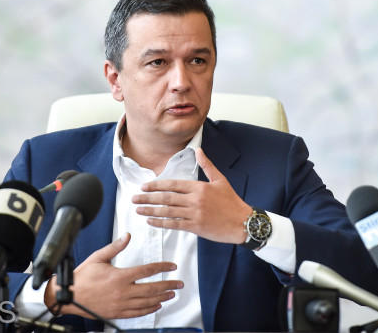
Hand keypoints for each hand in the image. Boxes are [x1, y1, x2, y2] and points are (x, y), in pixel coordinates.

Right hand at [44, 233, 183, 318]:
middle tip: (179, 283)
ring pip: (147, 302)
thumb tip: (127, 236)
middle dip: (168, 285)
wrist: (70, 295)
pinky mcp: (117, 313)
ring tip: (171, 294)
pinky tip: (156, 305)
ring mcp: (121, 304)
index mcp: (120, 276)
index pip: (147, 270)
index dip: (162, 267)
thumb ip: (115, 246)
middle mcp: (123, 291)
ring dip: (162, 298)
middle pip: (152, 288)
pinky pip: (138, 313)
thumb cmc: (82, 277)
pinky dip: (149, 309)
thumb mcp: (98, 257)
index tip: (172, 266)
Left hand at [132, 147, 252, 242]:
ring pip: (167, 211)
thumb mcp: (220, 180)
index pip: (172, 184)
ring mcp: (194, 214)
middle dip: (147, 198)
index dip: (156, 185)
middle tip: (134, 199)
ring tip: (138, 210)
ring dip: (150, 211)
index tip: (144, 186)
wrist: (243, 222)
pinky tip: (151, 222)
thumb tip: (198, 150)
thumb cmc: (232, 201)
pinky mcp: (196, 227)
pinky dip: (161, 223)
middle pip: (166, 198)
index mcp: (199, 187)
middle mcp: (194, 200)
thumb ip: (207, 165)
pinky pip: (174, 224)